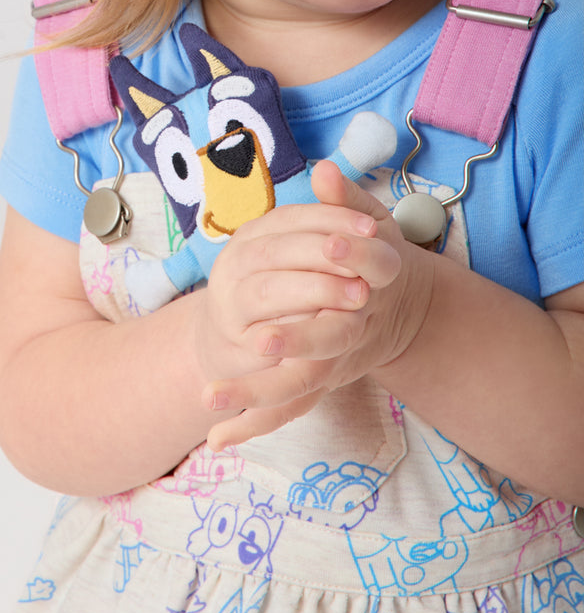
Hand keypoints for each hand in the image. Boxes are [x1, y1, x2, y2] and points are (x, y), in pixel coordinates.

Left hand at [200, 161, 433, 449]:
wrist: (403, 307)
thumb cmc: (379, 256)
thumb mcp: (372, 223)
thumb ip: (347, 200)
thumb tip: (327, 170)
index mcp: (369, 289)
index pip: (357, 285)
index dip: (339, 273)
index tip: (324, 256)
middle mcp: (353, 332)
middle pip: (326, 343)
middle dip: (293, 341)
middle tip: (257, 341)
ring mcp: (336, 362)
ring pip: (300, 386)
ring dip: (256, 396)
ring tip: (209, 401)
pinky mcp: (319, 382)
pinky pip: (285, 409)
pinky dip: (252, 426)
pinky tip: (214, 441)